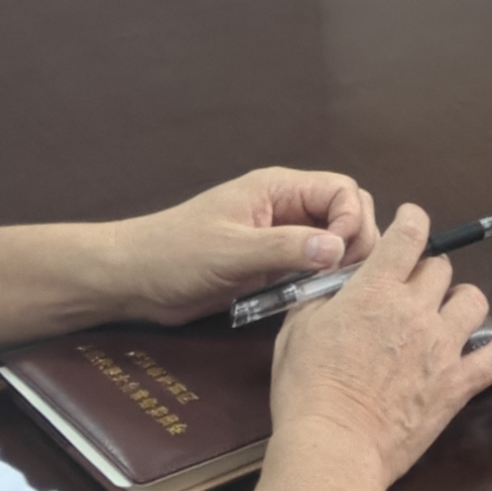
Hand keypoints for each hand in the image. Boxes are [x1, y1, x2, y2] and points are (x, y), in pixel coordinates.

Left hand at [107, 168, 380, 324]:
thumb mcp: (231, 252)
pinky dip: (322, 280)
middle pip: (345, 213)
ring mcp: (280, 237)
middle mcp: (286, 208)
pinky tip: (318, 301)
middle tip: (344, 277)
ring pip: (333, 241)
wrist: (136, 279)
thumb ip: (285, 248)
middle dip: (355, 241)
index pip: (341, 190)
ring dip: (341, 263)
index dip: (352, 220)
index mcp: (278, 189)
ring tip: (333, 291)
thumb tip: (338, 248)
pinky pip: (312, 266)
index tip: (341, 255)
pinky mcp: (272, 265)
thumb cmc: (175, 254)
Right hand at [268, 202, 491, 488]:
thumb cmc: (308, 390)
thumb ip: (321, 297)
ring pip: (473, 301)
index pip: (409, 235)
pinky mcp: (456, 385)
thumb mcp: (297, 329)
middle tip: (412, 287)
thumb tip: (336, 284)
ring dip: (460, 301)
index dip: (413, 219)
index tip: (411, 221)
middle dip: (427, 271)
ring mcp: (442, 347)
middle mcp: (415, 310)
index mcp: (376, 290)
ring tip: (446, 314)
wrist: (334, 445)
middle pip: (441, 268)